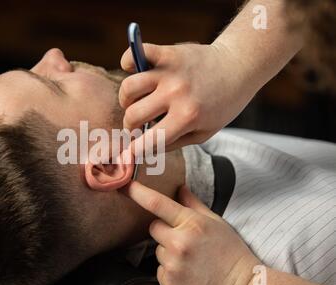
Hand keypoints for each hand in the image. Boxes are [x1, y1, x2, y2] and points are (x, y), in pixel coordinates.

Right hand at [119, 42, 257, 152]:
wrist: (238, 67)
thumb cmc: (222, 105)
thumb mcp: (204, 133)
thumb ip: (173, 143)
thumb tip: (144, 148)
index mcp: (187, 116)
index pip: (150, 140)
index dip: (136, 150)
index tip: (131, 152)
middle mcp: (176, 93)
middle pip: (133, 115)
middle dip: (130, 126)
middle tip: (138, 125)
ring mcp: (170, 72)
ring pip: (129, 88)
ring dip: (127, 100)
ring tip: (135, 101)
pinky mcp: (167, 53)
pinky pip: (135, 53)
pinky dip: (128, 61)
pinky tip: (133, 70)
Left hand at [123, 181, 260, 284]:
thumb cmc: (229, 251)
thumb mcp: (215, 222)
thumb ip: (193, 204)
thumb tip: (180, 187)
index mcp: (192, 224)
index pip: (157, 203)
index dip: (137, 192)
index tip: (124, 185)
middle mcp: (179, 243)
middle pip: (153, 228)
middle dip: (164, 230)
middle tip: (185, 239)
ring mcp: (173, 264)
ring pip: (157, 250)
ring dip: (168, 251)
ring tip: (190, 258)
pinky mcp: (168, 282)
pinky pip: (159, 268)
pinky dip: (169, 269)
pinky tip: (187, 271)